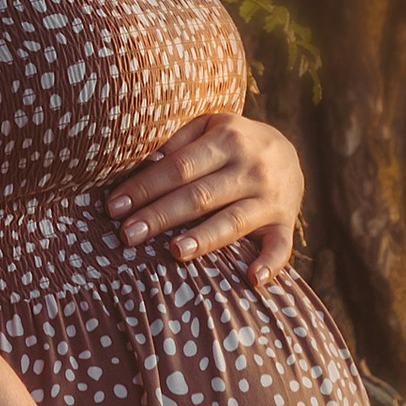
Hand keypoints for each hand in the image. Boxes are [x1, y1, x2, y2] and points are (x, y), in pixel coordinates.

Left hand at [107, 115, 304, 285]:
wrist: (290, 151)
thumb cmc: (233, 141)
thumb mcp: (208, 126)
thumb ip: (177, 142)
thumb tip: (141, 164)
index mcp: (227, 139)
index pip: (179, 167)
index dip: (146, 187)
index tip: (114, 207)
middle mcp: (251, 168)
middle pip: (200, 196)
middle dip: (161, 216)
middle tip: (127, 236)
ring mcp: (271, 199)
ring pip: (233, 221)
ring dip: (204, 238)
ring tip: (175, 252)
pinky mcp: (285, 224)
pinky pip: (280, 247)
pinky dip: (270, 264)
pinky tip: (252, 279)